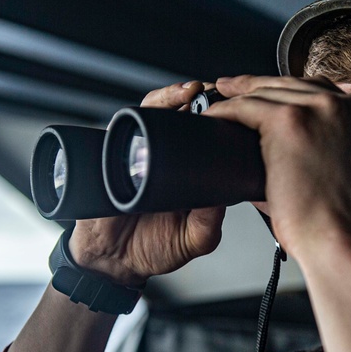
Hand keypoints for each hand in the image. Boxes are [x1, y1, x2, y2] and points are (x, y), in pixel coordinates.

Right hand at [69, 82, 225, 285]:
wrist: (112, 259)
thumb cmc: (152, 248)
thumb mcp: (193, 239)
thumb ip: (209, 222)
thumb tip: (224, 195)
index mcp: (189, 174)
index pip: (208, 138)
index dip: (222, 122)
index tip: (239, 112)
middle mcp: (165, 157)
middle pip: (185, 115)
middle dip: (203, 98)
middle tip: (218, 93)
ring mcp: (141, 151)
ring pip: (158, 110)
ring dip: (177, 96)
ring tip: (193, 92)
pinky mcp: (117, 151)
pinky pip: (132, 121)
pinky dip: (151, 107)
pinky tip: (168, 103)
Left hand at [204, 75, 350, 260]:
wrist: (345, 243)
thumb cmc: (341, 226)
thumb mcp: (342, 175)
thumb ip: (319, 155)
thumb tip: (275, 157)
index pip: (317, 91)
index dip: (284, 92)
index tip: (263, 94)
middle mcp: (347, 105)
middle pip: (291, 84)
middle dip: (256, 85)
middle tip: (229, 88)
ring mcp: (319, 109)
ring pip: (266, 92)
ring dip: (236, 97)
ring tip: (215, 104)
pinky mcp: (290, 120)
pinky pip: (245, 107)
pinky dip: (224, 112)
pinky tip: (210, 119)